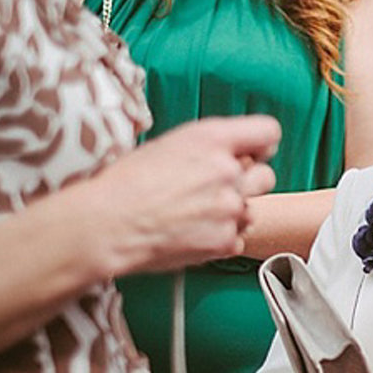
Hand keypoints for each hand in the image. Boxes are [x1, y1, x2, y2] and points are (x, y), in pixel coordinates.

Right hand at [93, 114, 280, 275]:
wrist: (104, 225)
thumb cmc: (126, 184)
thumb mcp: (172, 143)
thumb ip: (212, 145)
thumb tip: (234, 153)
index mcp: (215, 139)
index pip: (268, 132)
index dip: (261, 145)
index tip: (252, 154)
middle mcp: (228, 171)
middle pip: (265, 176)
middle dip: (246, 184)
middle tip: (215, 192)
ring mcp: (228, 207)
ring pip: (251, 210)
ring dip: (232, 214)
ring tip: (196, 217)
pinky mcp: (222, 241)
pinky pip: (236, 239)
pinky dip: (219, 240)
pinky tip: (192, 235)